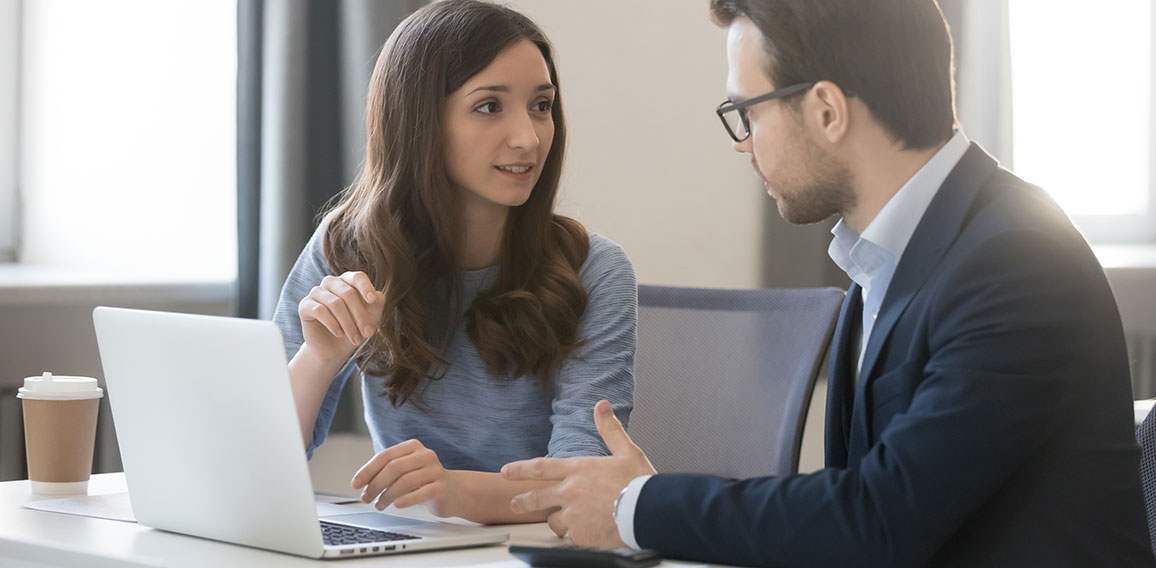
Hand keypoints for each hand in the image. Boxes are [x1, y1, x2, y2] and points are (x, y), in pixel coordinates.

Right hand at [298, 271, 384, 363]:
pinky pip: (320, 310)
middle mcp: (331, 282)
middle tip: (367, 333)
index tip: (372, 300)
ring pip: (335, 303)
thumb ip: (377, 304)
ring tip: (356, 339)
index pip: (357, 277)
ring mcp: (316, 292)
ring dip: (348, 324)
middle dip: (360, 315)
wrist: (334, 349)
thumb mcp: (371, 317)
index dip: (366, 287)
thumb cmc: (355, 328)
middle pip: (348, 293)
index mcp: (348, 281)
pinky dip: (332, 324)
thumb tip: (377, 296)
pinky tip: (339, 333)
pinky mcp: (305, 305)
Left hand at [351, 439, 463, 517]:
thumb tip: (361, 483)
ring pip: (405, 481)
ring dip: (387, 495)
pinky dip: (407, 499)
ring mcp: (435, 470)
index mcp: (413, 446)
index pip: (385, 456)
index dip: (368, 470)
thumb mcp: (405, 471)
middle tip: (366, 498)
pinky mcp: (442, 487)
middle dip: (375, 484)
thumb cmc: (423, 480)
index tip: (356, 484)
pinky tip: (396, 505)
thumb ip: (386, 472)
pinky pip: (422, 493)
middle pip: (394, 468)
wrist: (453, 491)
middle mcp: (425, 455)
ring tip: (379, 505)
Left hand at [501, 400, 656, 547]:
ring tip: (567, 521)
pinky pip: (570, 537)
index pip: (541, 467)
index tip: (506, 471)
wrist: (648, 512)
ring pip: (553, 520)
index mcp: (579, 469)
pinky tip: (587, 532)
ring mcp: (573, 515)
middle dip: (522, 501)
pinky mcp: (580, 535)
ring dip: (557, 519)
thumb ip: (610, 429)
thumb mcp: (626, 450)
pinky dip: (576, 535)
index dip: (520, 469)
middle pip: (535, 497)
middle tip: (515, 503)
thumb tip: (602, 406)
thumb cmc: (639, 483)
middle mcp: (570, 492)